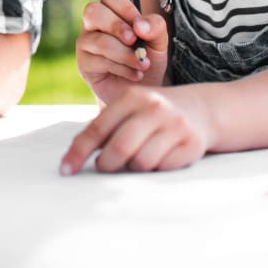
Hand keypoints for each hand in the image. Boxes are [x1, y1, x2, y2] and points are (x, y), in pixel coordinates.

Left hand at [59, 86, 210, 175]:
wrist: (202, 109)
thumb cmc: (153, 113)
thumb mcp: (129, 108)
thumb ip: (105, 127)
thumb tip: (74, 156)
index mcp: (132, 96)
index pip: (98, 128)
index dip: (79, 151)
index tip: (65, 170)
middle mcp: (154, 108)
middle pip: (120, 149)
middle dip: (106, 165)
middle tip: (105, 167)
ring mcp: (175, 125)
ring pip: (141, 163)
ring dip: (132, 169)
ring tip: (136, 158)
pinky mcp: (192, 144)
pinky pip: (163, 169)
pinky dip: (155, 170)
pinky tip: (159, 158)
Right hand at [76, 0, 168, 103]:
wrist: (144, 90)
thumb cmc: (148, 59)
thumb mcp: (159, 42)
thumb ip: (155, 27)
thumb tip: (140, 26)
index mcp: (111, 11)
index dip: (125, 8)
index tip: (140, 25)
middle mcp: (94, 24)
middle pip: (93, 11)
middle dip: (116, 26)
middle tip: (135, 40)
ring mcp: (86, 43)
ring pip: (100, 41)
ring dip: (125, 54)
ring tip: (143, 64)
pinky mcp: (84, 64)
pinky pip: (100, 61)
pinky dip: (123, 69)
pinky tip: (135, 75)